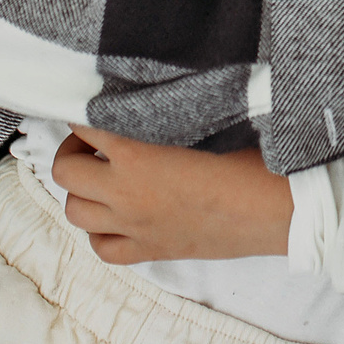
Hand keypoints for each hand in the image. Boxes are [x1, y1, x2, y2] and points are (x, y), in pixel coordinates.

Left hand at [52, 128, 291, 264]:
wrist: (278, 209)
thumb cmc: (251, 158)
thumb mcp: (207, 117)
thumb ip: (169, 108)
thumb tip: (150, 93)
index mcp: (137, 153)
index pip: (84, 126)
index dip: (85, 112)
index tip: (95, 105)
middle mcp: (126, 192)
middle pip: (65, 172)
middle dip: (73, 152)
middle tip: (94, 143)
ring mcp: (135, 226)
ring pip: (76, 213)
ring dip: (83, 192)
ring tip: (104, 178)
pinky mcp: (152, 250)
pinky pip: (103, 249)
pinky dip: (100, 232)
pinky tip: (117, 216)